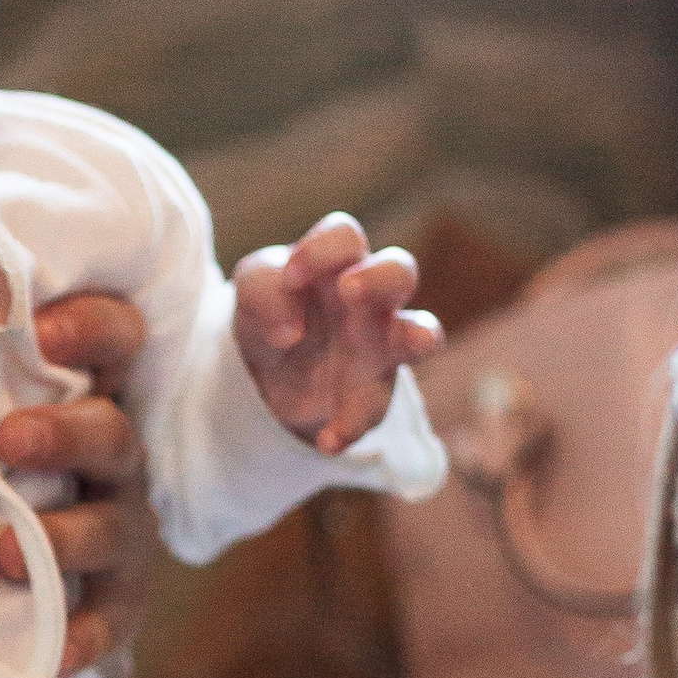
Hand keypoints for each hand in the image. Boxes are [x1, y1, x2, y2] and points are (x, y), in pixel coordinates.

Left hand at [0, 292, 157, 677]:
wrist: (15, 548)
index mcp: (86, 384)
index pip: (114, 335)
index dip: (88, 327)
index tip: (37, 327)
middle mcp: (114, 450)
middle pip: (113, 432)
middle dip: (64, 432)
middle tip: (3, 437)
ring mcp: (119, 525)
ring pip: (110, 526)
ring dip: (61, 535)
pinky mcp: (115, 600)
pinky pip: (107, 622)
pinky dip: (78, 639)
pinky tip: (44, 659)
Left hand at [233, 213, 439, 455]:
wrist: (262, 370)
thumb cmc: (270, 310)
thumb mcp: (252, 289)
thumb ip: (264, 290)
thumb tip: (291, 332)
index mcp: (334, 263)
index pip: (345, 237)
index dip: (323, 251)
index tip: (290, 278)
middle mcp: (368, 299)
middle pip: (401, 270)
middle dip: (381, 278)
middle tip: (350, 291)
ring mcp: (378, 346)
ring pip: (425, 333)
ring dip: (420, 337)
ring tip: (409, 344)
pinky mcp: (370, 393)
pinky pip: (377, 408)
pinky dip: (353, 426)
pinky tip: (326, 440)